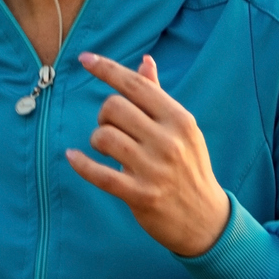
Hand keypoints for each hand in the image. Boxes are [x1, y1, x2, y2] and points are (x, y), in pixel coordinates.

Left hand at [68, 53, 231, 257]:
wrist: (205, 219)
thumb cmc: (190, 167)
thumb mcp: (182, 130)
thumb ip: (159, 96)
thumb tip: (145, 62)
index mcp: (179, 119)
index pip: (136, 85)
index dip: (106, 69)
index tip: (84, 59)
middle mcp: (168, 141)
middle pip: (114, 108)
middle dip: (104, 115)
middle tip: (111, 128)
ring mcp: (154, 169)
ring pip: (104, 137)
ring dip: (97, 140)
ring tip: (106, 148)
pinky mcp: (140, 195)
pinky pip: (99, 174)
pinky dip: (81, 164)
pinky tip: (73, 157)